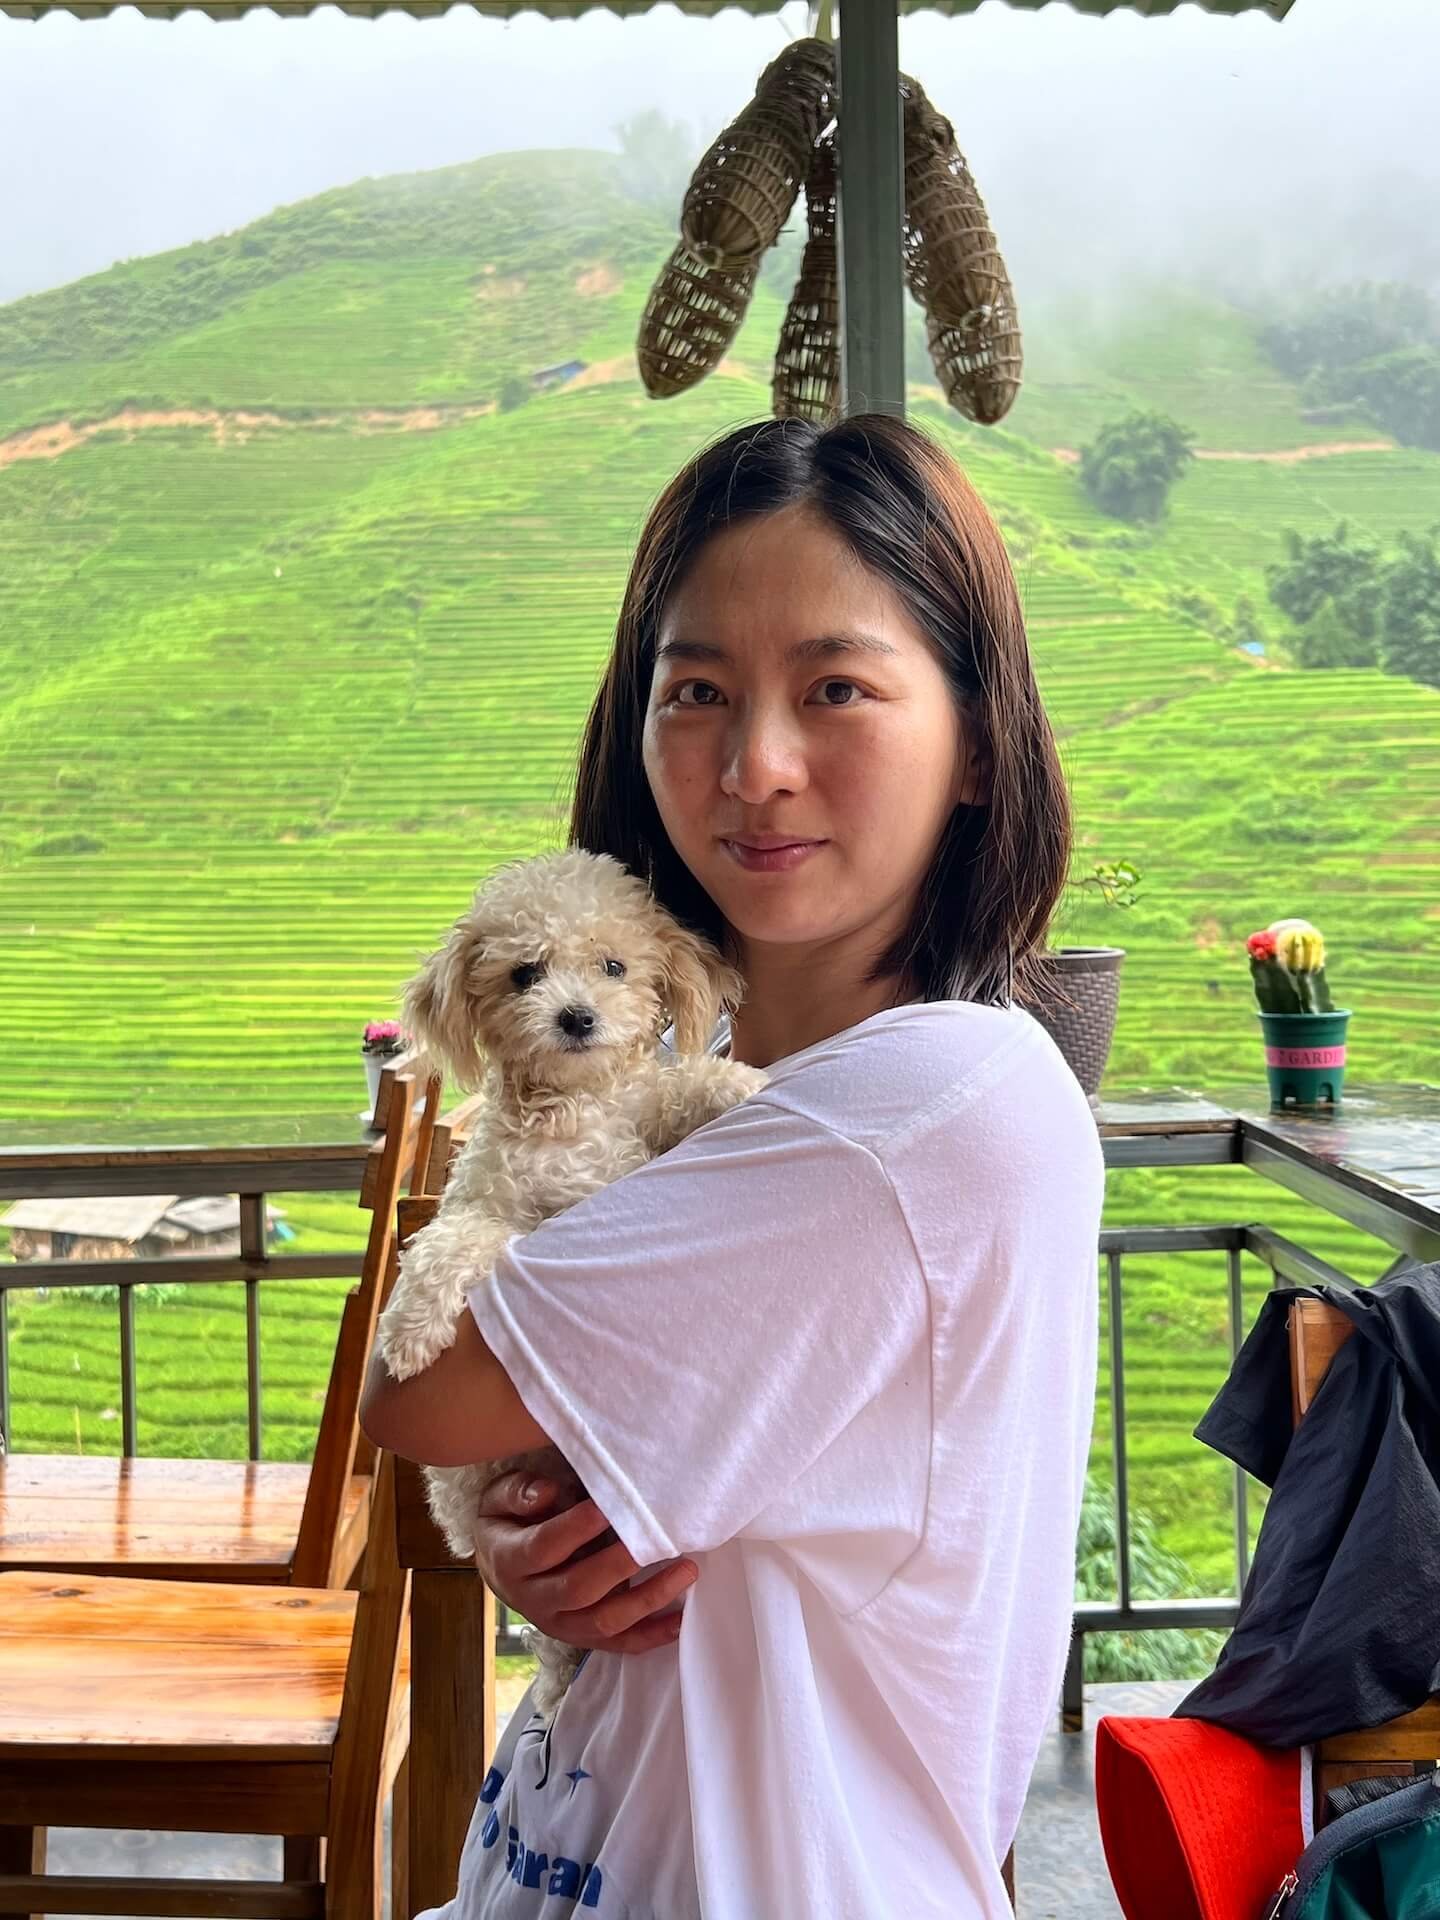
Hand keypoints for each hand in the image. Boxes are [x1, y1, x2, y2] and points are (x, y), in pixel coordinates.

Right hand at [473, 1471, 697, 1655]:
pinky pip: (619, 1643)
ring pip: (604, 1622)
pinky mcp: (582, 1638)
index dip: (576, 1528)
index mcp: (511, 1561)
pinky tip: (681, 1620)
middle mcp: (535, 1600)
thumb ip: (519, 1492)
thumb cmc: (508, 1523)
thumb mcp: (498, 1498)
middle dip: (621, 1565)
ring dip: (648, 1599)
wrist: (499, 1568)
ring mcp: (560, 1624)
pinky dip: (652, 1635)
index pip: (544, 1547)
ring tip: (685, 1570)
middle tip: (657, 1538)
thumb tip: (549, 1493)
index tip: (610, 1505)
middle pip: (578, 1589)